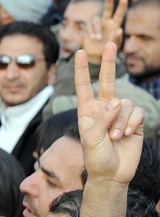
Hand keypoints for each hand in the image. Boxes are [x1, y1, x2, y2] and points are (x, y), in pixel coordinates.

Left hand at [75, 43, 143, 185]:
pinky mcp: (134, 122)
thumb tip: (116, 101)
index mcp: (87, 111)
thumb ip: (102, 118)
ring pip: (125, 103)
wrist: (112, 175)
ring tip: (115, 137)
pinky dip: (131, 123)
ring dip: (121, 121)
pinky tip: (126, 135)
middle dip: (109, 62)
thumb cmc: (95, 158)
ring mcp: (119, 115)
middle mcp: (103, 109)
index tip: (79, 52)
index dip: (82, 69)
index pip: (83, 86)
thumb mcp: (92, 138)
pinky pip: (136, 113)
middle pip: (108, 81)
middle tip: (110, 42)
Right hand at [82, 0, 126, 63]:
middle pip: (107, 9)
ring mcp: (96, 24)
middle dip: (108, 1)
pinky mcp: (87, 27)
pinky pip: (88, 25)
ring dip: (97, 29)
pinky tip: (92, 38)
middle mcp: (106, 22)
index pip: (119, 14)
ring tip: (98, 39)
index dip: (122, 6)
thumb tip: (119, 30)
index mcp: (115, 25)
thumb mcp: (114, 46)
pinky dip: (91, 31)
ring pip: (96, 19)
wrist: (94, 55)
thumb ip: (117, 39)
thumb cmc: (107, 51)